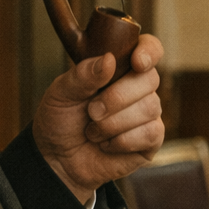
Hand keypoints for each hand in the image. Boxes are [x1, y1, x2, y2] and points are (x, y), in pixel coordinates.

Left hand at [34, 34, 164, 202]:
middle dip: (117, 97)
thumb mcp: (61, 93)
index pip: (149, 49)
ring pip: (149, 108)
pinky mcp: (151, 140)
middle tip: (91, 111)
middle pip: (150, 79)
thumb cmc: (60, 121)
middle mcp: (138, 88)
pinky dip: (122, 141)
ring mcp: (147, 114)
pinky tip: (107, 145)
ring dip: (113, 123)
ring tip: (93, 131)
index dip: (148, 52)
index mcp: (119, 68)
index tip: (136, 63)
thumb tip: (109, 60)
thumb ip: (82, 74)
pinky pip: (150, 133)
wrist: (57, 159)